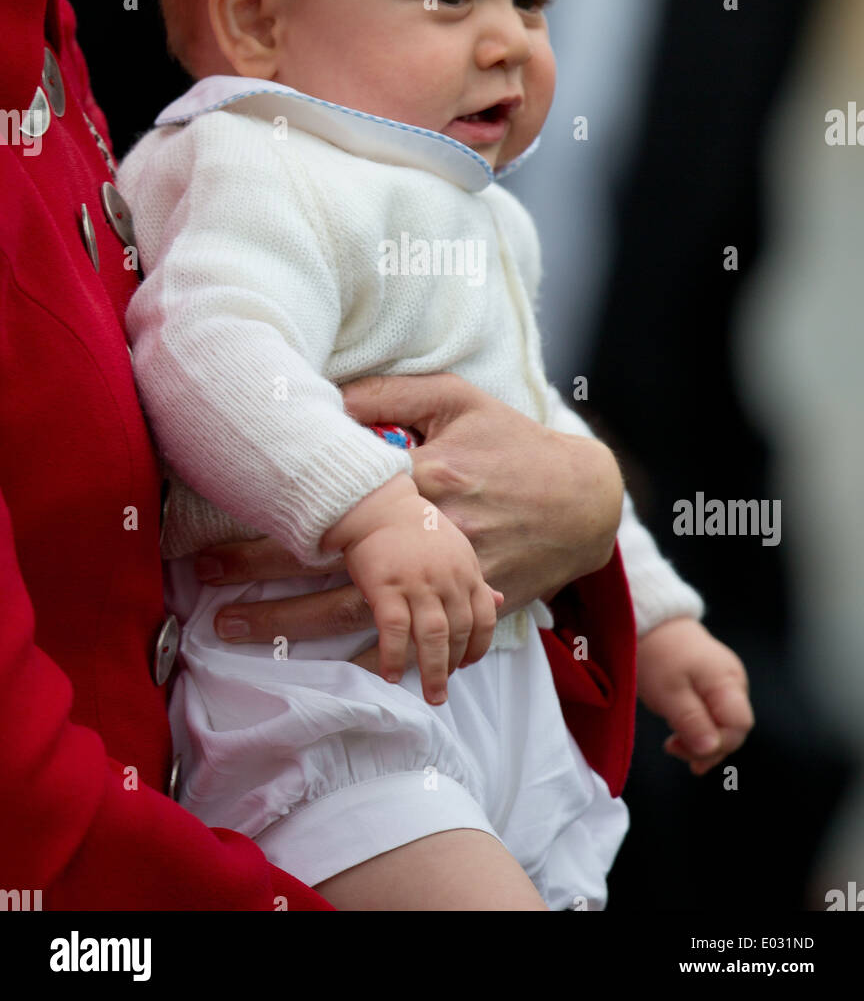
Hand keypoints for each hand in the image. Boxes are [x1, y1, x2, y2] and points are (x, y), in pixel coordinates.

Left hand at [192, 372, 622, 657]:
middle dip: (264, 579)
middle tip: (208, 592)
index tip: (220, 526)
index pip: (335, 500)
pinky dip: (366, 655)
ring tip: (239, 633)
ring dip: (296, 625)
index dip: (275, 513)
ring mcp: (451, 575)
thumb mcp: (457, 399)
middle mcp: (432, 531)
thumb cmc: (513, 440)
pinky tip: (319, 671)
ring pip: (362, 611)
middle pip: (334, 565)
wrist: (584, 498)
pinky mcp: (469, 604)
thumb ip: (390, 396)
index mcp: (423, 475)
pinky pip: (411, 637)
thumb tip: (327, 394)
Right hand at [328, 475, 502, 703]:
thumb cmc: (416, 528)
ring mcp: (417, 583)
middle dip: (454, 665)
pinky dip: (393, 656)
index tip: (467, 664)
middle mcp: (447, 579)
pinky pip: (394, 630)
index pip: (484, 617)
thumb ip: (475, 579)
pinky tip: (389, 674)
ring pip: (432, 636)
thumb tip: (500, 600)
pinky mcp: (386, 586)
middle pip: (459, 632)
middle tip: (443, 690)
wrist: (378, 505)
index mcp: (467, 570)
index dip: (479, 646)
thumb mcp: (457, 549)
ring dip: (432, 671)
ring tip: (430, 695)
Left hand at [636, 618, 754, 774]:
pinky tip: (680, 730)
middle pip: (733, 728)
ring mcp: (725, 681)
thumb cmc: (658, 654)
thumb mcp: (669, 692)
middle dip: (707, 747)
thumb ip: (692, 722)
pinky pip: (714, 713)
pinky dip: (699, 726)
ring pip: (723, 723)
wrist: (650, 622)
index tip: (683, 750)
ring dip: (701, 739)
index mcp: (727, 682)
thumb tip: (711, 750)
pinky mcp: (713, 682)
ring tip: (673, 741)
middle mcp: (733, 682)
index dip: (717, 745)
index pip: (739, 726)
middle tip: (673, 748)